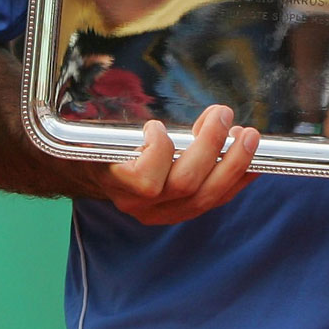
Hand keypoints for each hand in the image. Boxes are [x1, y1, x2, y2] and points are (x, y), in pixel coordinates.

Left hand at [97, 104, 260, 225]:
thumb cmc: (118, 150)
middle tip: (245, 129)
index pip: (215, 197)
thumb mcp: (156, 154)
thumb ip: (187, 148)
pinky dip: (160, 149)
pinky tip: (158, 129)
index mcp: (174, 206)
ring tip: (217, 117)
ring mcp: (138, 202)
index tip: (261, 156)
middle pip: (205, 192)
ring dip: (206, 147)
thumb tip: (226, 127)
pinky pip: (148, 176)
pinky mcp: (119, 186)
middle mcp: (158, 211)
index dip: (240, 178)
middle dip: (231, 160)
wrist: (67, 156)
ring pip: (184, 182)